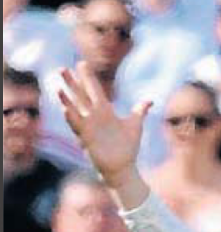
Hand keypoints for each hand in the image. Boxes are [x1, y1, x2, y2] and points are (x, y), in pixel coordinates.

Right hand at [57, 66, 149, 189]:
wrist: (123, 168)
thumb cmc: (128, 147)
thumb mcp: (135, 125)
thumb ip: (139, 111)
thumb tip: (150, 101)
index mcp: (105, 111)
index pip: (93, 90)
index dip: (88, 78)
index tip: (82, 63)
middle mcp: (94, 117)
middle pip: (80, 96)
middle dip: (72, 83)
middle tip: (61, 68)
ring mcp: (89, 127)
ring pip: (75, 110)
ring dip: (66, 99)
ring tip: (58, 88)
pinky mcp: (86, 139)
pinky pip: (77, 126)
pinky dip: (71, 118)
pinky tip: (64, 109)